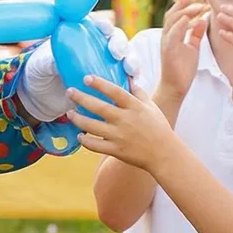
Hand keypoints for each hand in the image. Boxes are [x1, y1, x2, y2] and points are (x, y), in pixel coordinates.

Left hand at [16, 11, 131, 122]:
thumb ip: (48, 62)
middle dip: (121, 46)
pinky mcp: (109, 85)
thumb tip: (54, 60)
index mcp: (80, 39)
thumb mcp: (41, 67)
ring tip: (131, 72)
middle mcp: (96, 50)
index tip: (105, 30)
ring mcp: (105, 67)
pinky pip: (126, 81)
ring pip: (126, 61)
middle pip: (117, 42)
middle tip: (118, 55)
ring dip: (132, 63)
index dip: (105, 27)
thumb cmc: (39, 75)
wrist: (40, 99)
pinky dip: (132, 82)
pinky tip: (133, 86)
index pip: (98, 28)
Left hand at [65, 76, 181, 173]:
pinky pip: (95, 145)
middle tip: (69, 92)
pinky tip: (80, 135)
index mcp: (134, 107)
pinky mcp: (116, 150)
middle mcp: (125, 120)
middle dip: (81, 99)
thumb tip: (129, 79)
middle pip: (98, 107)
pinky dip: (85, 140)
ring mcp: (119, 136)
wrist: (164, 153)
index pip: (115, 92)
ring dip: (78, 119)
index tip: (87, 78)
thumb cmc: (159, 127)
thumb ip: (138, 92)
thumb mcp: (151, 106)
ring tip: (69, 113)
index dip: (100, 84)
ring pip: (92, 126)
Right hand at [154, 0, 208, 99]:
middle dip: (183, 4)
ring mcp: (166, 43)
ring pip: (172, 21)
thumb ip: (196, 33)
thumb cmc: (182, 69)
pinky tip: (189, 19)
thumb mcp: (192, 47)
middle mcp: (167, 36)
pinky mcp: (168, 51)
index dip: (184, 4)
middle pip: (172, 14)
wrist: (175, 88)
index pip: (176, 15)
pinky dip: (180, 25)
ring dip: (185, 11)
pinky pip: (173, 34)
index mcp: (173, 35)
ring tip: (198, 6)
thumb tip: (202, 19)